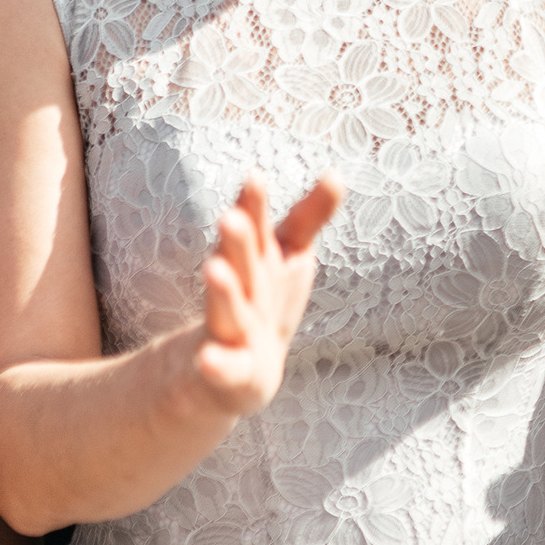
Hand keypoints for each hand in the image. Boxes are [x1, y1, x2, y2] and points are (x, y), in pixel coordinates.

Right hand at [193, 172, 345, 417]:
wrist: (237, 372)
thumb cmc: (265, 301)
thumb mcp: (287, 255)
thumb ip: (308, 217)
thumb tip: (337, 172)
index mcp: (253, 261)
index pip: (254, 227)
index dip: (254, 205)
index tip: (256, 177)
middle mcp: (239, 289)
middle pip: (239, 263)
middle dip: (236, 241)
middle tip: (231, 217)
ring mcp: (230, 329)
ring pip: (225, 309)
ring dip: (221, 291)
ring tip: (213, 269)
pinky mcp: (229, 370)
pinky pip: (222, 367)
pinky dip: (215, 364)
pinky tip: (207, 360)